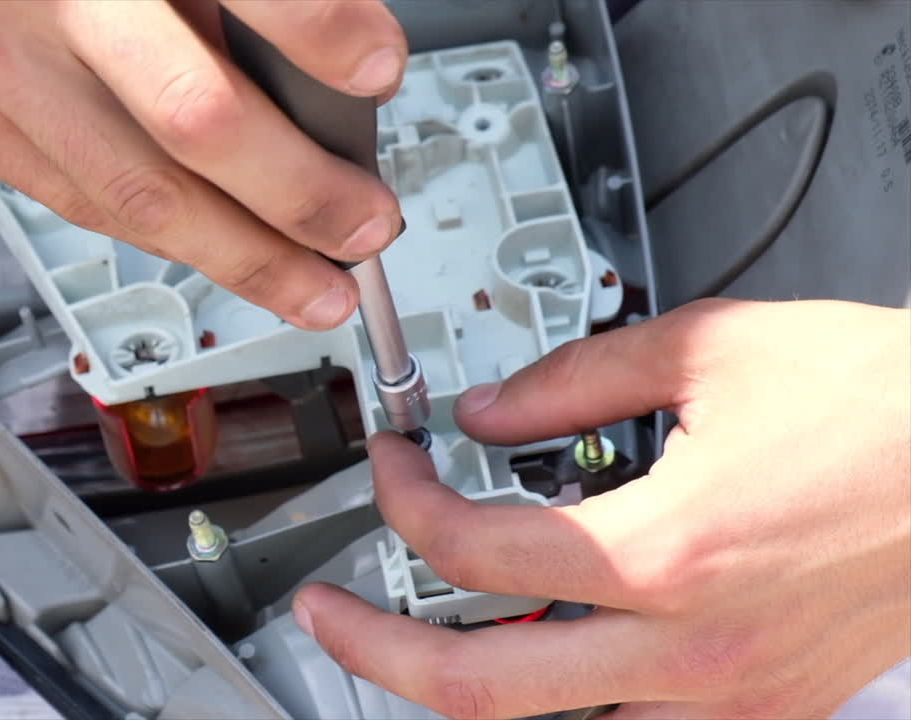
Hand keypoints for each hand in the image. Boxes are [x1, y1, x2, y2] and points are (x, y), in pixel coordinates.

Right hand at [0, 0, 406, 329]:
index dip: (321, 28)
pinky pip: (80, 202)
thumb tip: (323, 63)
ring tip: (310, 283)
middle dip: (300, 195)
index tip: (378, 70)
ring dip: (243, 255)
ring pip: (136, 193)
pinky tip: (219, 252)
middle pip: (194, 117)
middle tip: (364, 226)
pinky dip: (163, 237)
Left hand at [294, 299, 910, 718]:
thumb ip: (574, 379)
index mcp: (668, 547)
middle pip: (478, 688)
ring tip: (412, 631)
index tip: (391, 463)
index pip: (472, 549)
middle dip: (374, 649)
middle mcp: (690, 643)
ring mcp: (726, 693)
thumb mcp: (711, 348)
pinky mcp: (760, 707)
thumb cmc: (886, 405)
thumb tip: (489, 409)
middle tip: (325, 610)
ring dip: (462, 678)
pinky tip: (537, 648)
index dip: (401, 499)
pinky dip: (560, 693)